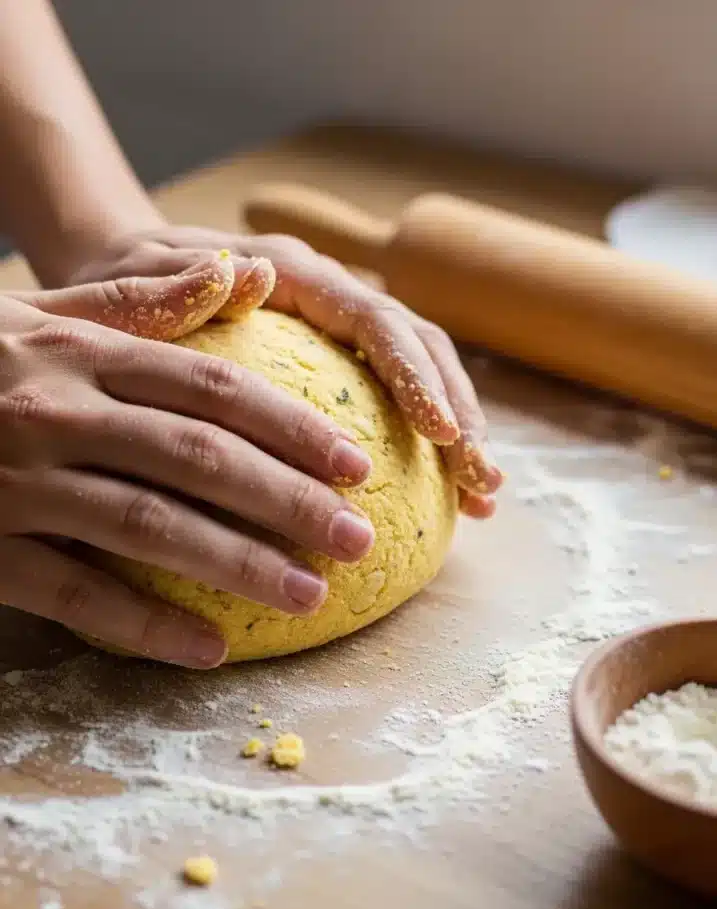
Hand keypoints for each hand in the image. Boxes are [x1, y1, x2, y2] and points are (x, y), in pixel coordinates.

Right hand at [0, 257, 376, 667]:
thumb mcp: (42, 314)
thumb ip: (141, 301)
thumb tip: (246, 274)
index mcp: (77, 352)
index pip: (209, 386)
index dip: (291, 427)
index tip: (355, 463)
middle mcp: (52, 411)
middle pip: (195, 456)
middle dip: (286, 500)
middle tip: (357, 538)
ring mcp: (15, 482)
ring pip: (145, 527)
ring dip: (236, 564)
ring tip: (308, 596)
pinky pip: (72, 595)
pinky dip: (141, 625)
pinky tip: (206, 649)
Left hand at [67, 226, 502, 516]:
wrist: (117, 272)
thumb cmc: (118, 284)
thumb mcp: (130, 283)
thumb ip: (179, 283)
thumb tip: (248, 272)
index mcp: (291, 272)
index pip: (373, 319)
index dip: (415, 376)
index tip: (444, 435)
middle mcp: (327, 295)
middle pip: (417, 347)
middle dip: (457, 412)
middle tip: (480, 481)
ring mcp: (335, 329)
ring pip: (418, 373)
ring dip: (456, 432)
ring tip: (481, 496)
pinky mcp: (333, 361)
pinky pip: (391, 398)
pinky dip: (425, 443)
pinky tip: (447, 496)